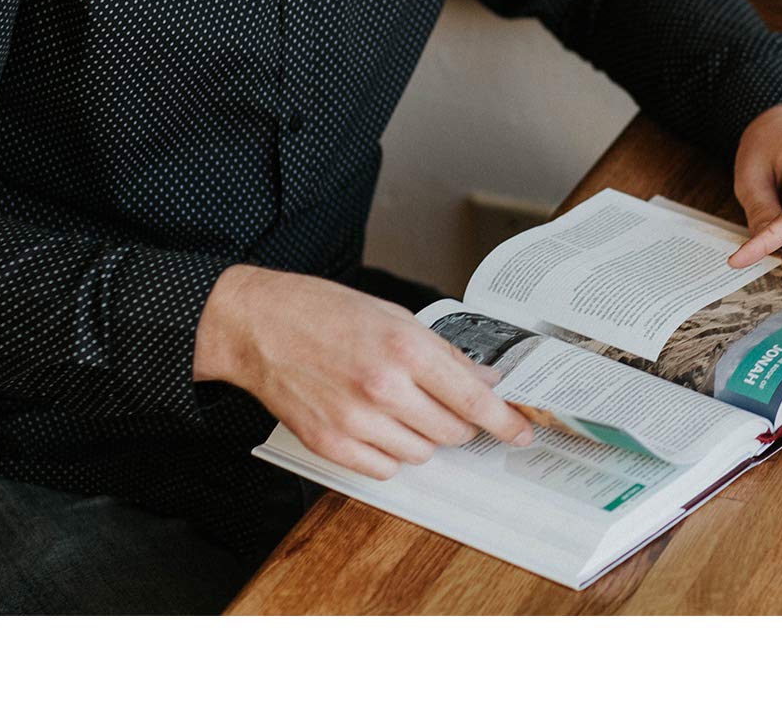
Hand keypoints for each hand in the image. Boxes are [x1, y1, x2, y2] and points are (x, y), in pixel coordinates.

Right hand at [193, 265, 533, 479]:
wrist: (260, 325)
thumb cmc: (326, 313)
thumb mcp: (395, 316)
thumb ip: (442, 353)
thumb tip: (483, 380)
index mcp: (406, 348)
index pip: (473, 398)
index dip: (504, 420)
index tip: (520, 432)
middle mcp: (385, 388)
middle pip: (452, 430)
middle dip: (460, 422)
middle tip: (446, 404)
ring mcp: (356, 420)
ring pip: (421, 453)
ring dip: (423, 437)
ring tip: (400, 406)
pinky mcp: (330, 444)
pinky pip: (382, 469)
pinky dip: (389, 453)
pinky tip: (375, 424)